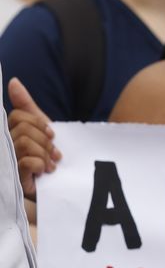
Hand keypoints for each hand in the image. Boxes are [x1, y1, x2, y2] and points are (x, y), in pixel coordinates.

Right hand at [9, 77, 57, 202]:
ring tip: (50, 164)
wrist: (57, 187)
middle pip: (23, 129)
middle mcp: (4, 147)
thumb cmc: (45, 157)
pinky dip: (41, 164)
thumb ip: (25, 105)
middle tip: (53, 153)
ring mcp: (6, 164)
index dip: (38, 122)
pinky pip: (26, 161)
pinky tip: (44, 172)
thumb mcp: (39, 129)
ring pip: (24, 143)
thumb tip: (12, 81)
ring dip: (45, 153)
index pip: (18, 115)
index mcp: (8, 134)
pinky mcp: (12, 180)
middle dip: (45, 140)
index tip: (51, 134)